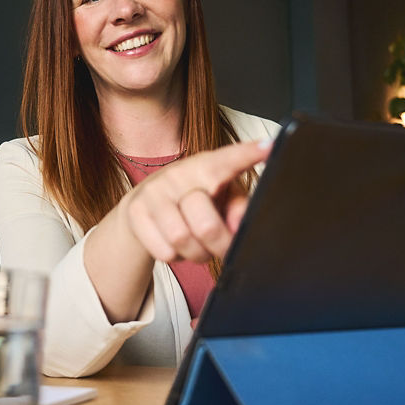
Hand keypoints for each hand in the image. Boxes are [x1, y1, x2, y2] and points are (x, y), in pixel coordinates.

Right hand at [116, 139, 270, 263]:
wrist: (145, 206)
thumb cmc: (195, 201)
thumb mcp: (222, 198)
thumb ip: (239, 209)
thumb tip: (239, 226)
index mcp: (206, 166)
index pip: (227, 161)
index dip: (248, 155)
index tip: (270, 147)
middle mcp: (177, 174)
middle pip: (206, 226)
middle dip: (219, 246)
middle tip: (221, 247)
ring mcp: (153, 192)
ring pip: (182, 241)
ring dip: (197, 253)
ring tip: (198, 245)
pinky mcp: (134, 212)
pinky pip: (163, 252)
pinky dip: (175, 257)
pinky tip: (176, 245)